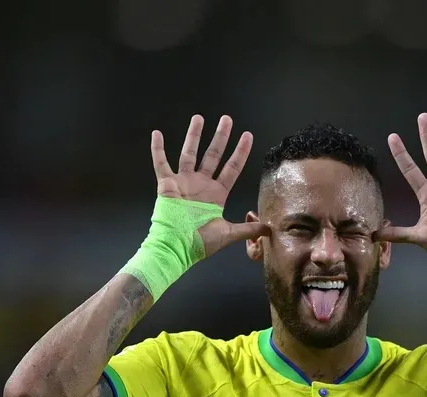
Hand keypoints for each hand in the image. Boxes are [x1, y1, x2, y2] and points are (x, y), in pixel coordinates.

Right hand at [151, 114, 268, 257]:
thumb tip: (269, 229)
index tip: (247, 136)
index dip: (240, 152)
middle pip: (213, 155)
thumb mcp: (229, 234)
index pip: (232, 168)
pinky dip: (157, 149)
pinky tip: (157, 134)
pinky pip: (161, 163)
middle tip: (227, 119)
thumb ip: (249, 229)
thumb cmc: (200, 242)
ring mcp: (184, 182)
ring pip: (189, 153)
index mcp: (216, 194)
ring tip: (199, 118)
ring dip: (194, 135)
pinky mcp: (167, 185)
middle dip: (221, 137)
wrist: (177, 247)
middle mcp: (201, 184)